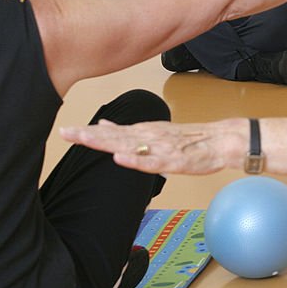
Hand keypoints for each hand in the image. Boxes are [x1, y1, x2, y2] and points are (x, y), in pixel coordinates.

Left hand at [60, 119, 242, 174]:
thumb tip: (103, 125)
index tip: (65, 131)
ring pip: (129, 146)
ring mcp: (160, 149)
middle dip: (89, 136)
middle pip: (114, 137)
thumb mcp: (155, 132)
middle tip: (65, 133)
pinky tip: (121, 158)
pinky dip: (136, 160)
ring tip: (85, 140)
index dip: (87, 132)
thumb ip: (129, 131)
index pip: (111, 132)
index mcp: (143, 132)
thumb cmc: (190, 140)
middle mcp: (148, 137)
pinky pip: (152, 162)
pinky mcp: (173, 161)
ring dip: (107, 143)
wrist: (221, 141)